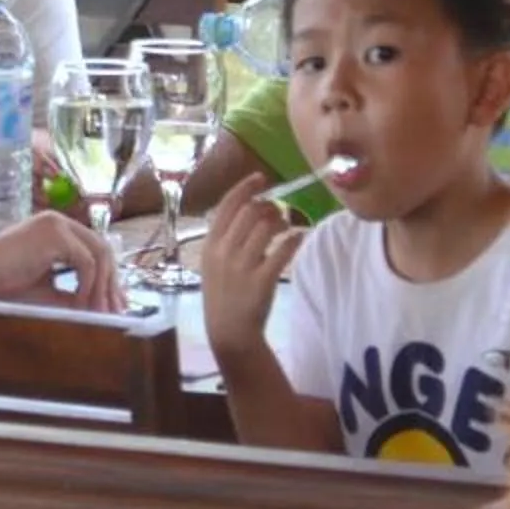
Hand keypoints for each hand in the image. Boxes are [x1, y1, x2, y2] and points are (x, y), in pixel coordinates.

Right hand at [0, 209, 124, 313]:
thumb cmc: (1, 281)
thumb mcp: (45, 289)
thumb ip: (70, 293)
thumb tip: (98, 308)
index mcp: (55, 229)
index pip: (93, 248)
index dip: (107, 276)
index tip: (114, 301)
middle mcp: (59, 221)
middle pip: (102, 249)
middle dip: (112, 282)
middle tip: (117, 310)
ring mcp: (58, 224)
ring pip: (99, 254)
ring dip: (102, 286)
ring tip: (100, 313)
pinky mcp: (55, 234)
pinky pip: (87, 261)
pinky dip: (88, 285)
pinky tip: (81, 304)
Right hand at [202, 175, 302, 359]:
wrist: (228, 331)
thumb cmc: (221, 293)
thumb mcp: (212, 263)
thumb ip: (225, 237)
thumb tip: (251, 208)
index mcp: (210, 244)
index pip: (227, 205)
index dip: (246, 188)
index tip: (261, 178)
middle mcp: (224, 251)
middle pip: (250, 213)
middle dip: (268, 206)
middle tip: (278, 209)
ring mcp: (243, 266)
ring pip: (267, 228)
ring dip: (282, 221)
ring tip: (286, 226)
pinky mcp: (263, 280)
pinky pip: (283, 251)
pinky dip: (295, 240)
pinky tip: (299, 238)